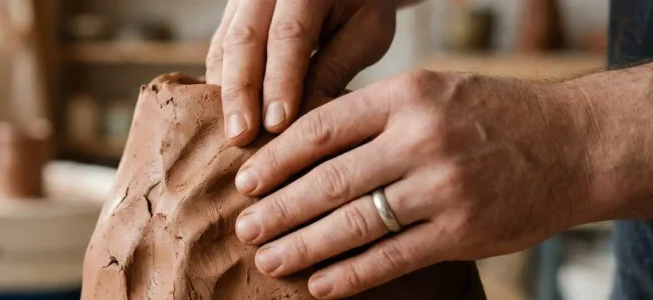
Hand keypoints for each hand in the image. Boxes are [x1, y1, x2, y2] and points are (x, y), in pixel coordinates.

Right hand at [206, 0, 396, 145]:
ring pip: (224, 46)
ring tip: (232, 134)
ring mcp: (243, 0)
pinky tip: (228, 117)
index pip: (288, 36)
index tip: (276, 124)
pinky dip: (221, 85)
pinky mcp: (231, 16)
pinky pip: (218, 50)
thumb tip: (303, 119)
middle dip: (241, 93)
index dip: (280, 81)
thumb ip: (336, 67)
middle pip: (244, 41)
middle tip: (241, 137)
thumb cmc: (360, 6)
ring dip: (225, 94)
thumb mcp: (366, 31)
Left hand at [232, 70, 600, 298]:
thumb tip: (302, 148)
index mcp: (407, 96)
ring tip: (270, 260)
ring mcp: (443, 187)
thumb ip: (375, 116)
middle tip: (246, 229)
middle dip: (279, 209)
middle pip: (329, 180)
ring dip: (303, 246)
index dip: (277, 159)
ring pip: (354, 223)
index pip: (322, 129)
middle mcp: (421, 139)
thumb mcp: (432, 93)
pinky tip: (320, 284)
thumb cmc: (489, 116)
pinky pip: (392, 258)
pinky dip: (351, 275)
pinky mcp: (463, 231)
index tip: (246, 181)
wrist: (572, 144)